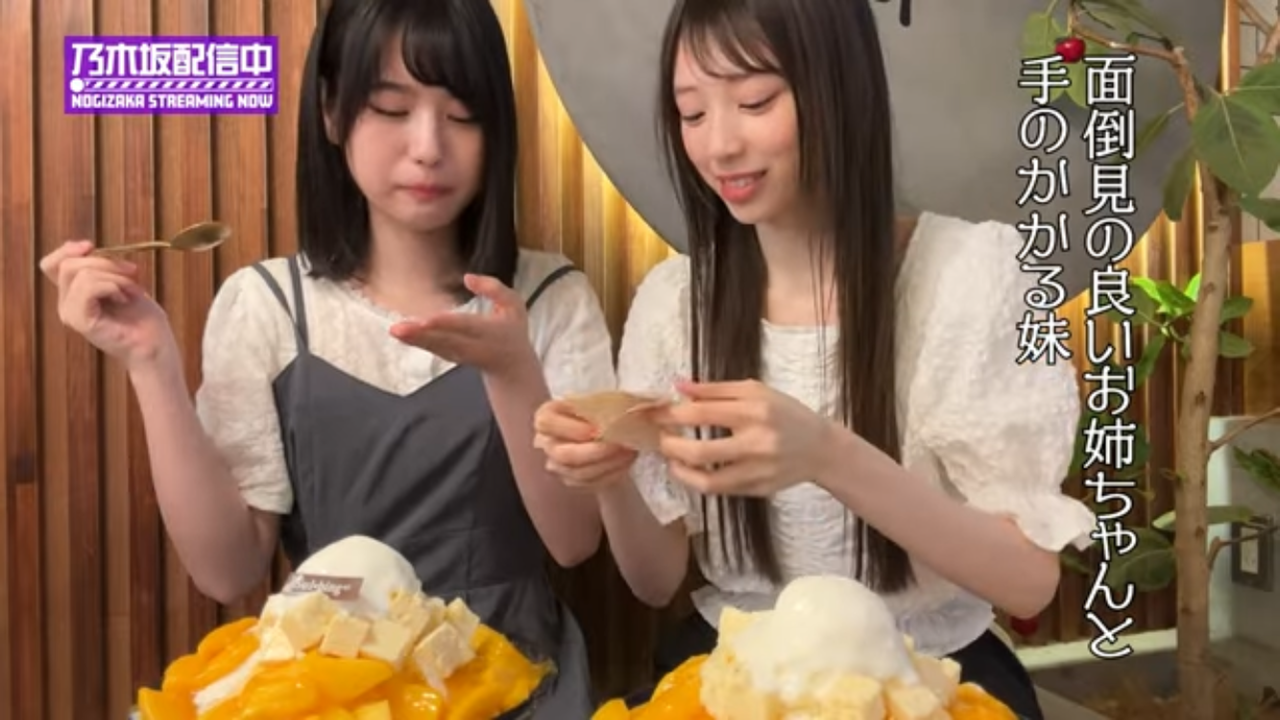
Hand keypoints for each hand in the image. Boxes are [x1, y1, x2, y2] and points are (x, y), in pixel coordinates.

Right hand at [38, 240, 174, 370]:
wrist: (155, 344)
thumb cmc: (142, 316)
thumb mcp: (121, 280)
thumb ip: (100, 266)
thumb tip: (86, 246)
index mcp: (73, 294)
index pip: (52, 265)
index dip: (66, 250)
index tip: (91, 246)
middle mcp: (66, 304)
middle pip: (69, 264)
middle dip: (105, 262)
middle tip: (133, 273)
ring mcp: (70, 314)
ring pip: (82, 274)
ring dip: (115, 277)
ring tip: (132, 291)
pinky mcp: (80, 321)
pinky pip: (89, 287)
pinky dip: (112, 286)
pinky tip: (124, 299)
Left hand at [389, 274, 532, 376]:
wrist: (511, 366)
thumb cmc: (512, 330)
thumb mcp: (514, 305)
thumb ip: (495, 289)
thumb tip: (468, 277)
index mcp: (489, 330)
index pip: (465, 326)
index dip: (445, 324)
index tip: (426, 320)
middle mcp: (473, 345)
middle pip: (444, 339)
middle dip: (421, 335)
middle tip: (397, 329)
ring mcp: (461, 354)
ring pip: (436, 346)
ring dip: (414, 340)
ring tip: (395, 331)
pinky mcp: (451, 357)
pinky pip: (433, 349)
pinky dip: (416, 343)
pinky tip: (401, 335)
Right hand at [533, 399, 637, 487]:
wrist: (603, 425)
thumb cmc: (597, 408)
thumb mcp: (596, 399)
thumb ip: (599, 406)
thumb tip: (619, 413)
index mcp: (546, 417)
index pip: (547, 424)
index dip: (571, 429)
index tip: (596, 429)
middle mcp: (546, 443)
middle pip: (563, 455)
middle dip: (595, 452)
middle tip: (618, 444)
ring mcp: (558, 465)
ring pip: (578, 473)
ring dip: (607, 464)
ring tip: (628, 451)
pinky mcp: (573, 480)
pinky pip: (591, 483)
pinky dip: (611, 473)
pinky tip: (626, 461)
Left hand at [651, 379, 836, 495]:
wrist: (821, 449)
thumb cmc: (786, 413)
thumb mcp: (756, 391)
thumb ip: (716, 390)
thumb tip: (678, 386)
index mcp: (754, 411)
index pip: (701, 413)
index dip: (671, 414)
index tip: (654, 413)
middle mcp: (756, 443)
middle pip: (699, 452)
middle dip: (670, 445)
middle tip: (660, 438)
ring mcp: (757, 471)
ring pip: (706, 481)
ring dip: (679, 470)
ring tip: (671, 458)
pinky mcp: (757, 490)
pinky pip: (719, 490)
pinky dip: (698, 481)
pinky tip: (691, 470)